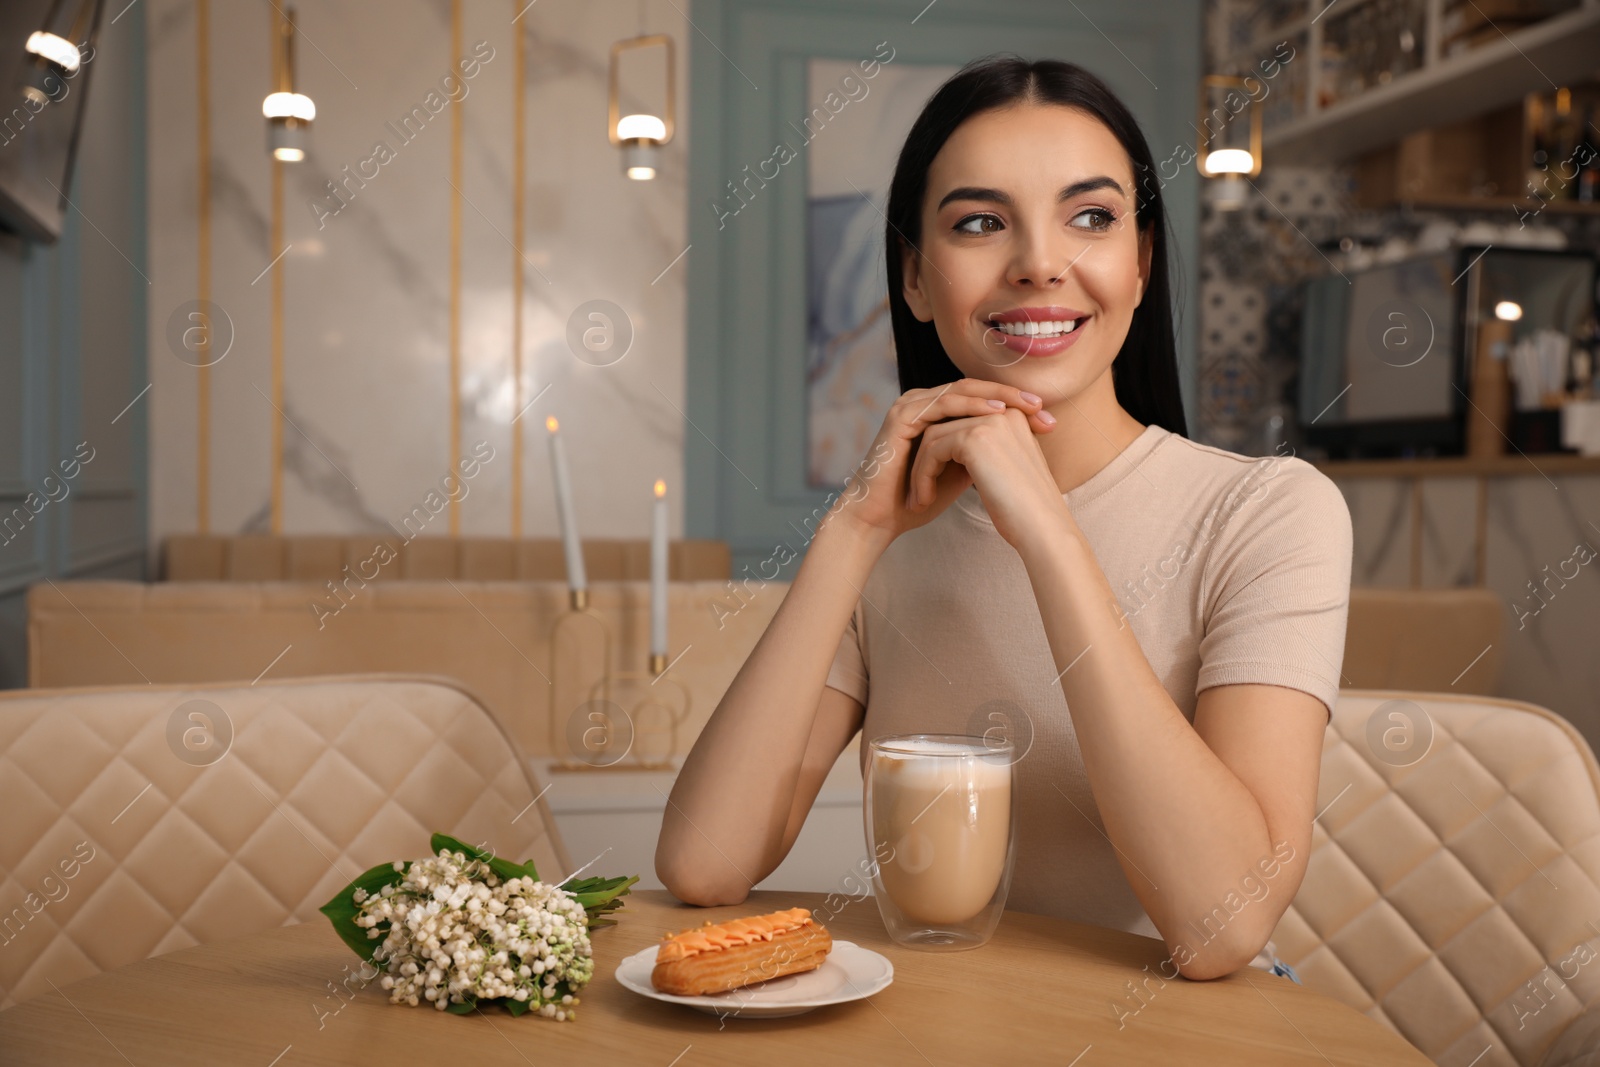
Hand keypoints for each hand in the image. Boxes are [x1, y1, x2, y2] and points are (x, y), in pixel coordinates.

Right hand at [827, 379, 1052, 546]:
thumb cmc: (919, 500)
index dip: (1014, 405)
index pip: (980, 399)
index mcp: (935, 413)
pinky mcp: (901, 417)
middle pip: (973, 388)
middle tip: (1042, 405)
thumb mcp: (961, 471)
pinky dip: (971, 406)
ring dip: (997, 396)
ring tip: (1026, 405)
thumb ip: (982, 451)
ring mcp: (910, 406)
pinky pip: (942, 404)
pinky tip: (996, 411)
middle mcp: (922, 403)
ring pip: (961, 390)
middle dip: (1011, 395)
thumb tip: (1019, 443)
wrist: (882, 519)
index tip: (1046, 420)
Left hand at [905, 405, 1068, 550]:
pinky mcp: (974, 437)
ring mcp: (989, 421)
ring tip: (919, 500)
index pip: (961, 421)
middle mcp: (1003, 410)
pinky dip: (922, 477)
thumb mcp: (1004, 469)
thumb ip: (985, 450)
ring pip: (933, 437)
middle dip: (926, 459)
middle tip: (917, 490)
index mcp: (1012, 416)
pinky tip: (924, 501)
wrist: (1042, 529)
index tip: (930, 478)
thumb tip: (954, 452)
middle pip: (944, 425)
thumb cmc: (1024, 510)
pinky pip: (932, 451)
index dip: (941, 450)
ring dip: (920, 471)